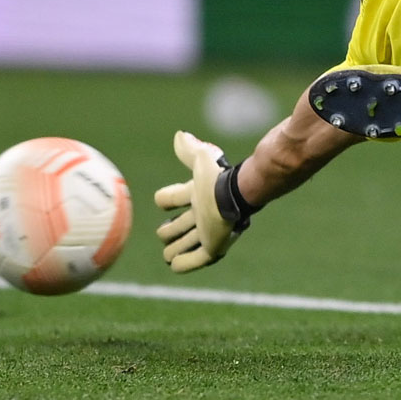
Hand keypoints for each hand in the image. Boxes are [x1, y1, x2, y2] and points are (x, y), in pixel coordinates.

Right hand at [154, 130, 248, 272]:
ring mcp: (207, 232)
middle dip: (169, 230)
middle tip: (165, 232)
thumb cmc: (218, 176)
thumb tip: (180, 135)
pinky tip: (174, 264)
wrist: (237, 194)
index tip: (163, 200)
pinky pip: (196, 260)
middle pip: (178, 226)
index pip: (174, 198)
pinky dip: (183, 263)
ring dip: (174, 248)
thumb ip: (189, 149)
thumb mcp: (200, 159)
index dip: (166, 199)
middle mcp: (201, 214)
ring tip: (168, 252)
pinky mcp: (213, 247)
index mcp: (197, 194)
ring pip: (185, 243)